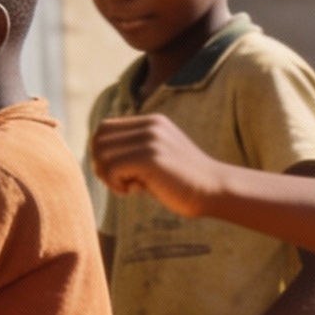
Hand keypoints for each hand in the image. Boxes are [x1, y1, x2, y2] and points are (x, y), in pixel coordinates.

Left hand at [89, 114, 228, 217]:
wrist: (216, 190)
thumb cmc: (186, 183)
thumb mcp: (158, 160)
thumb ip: (134, 155)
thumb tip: (98, 161)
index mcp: (152, 123)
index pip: (106, 128)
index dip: (102, 152)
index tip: (115, 174)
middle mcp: (150, 126)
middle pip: (99, 137)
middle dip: (100, 163)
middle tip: (117, 182)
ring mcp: (152, 140)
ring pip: (102, 152)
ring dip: (107, 175)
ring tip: (126, 187)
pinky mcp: (151, 157)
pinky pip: (113, 168)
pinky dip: (115, 184)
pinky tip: (132, 191)